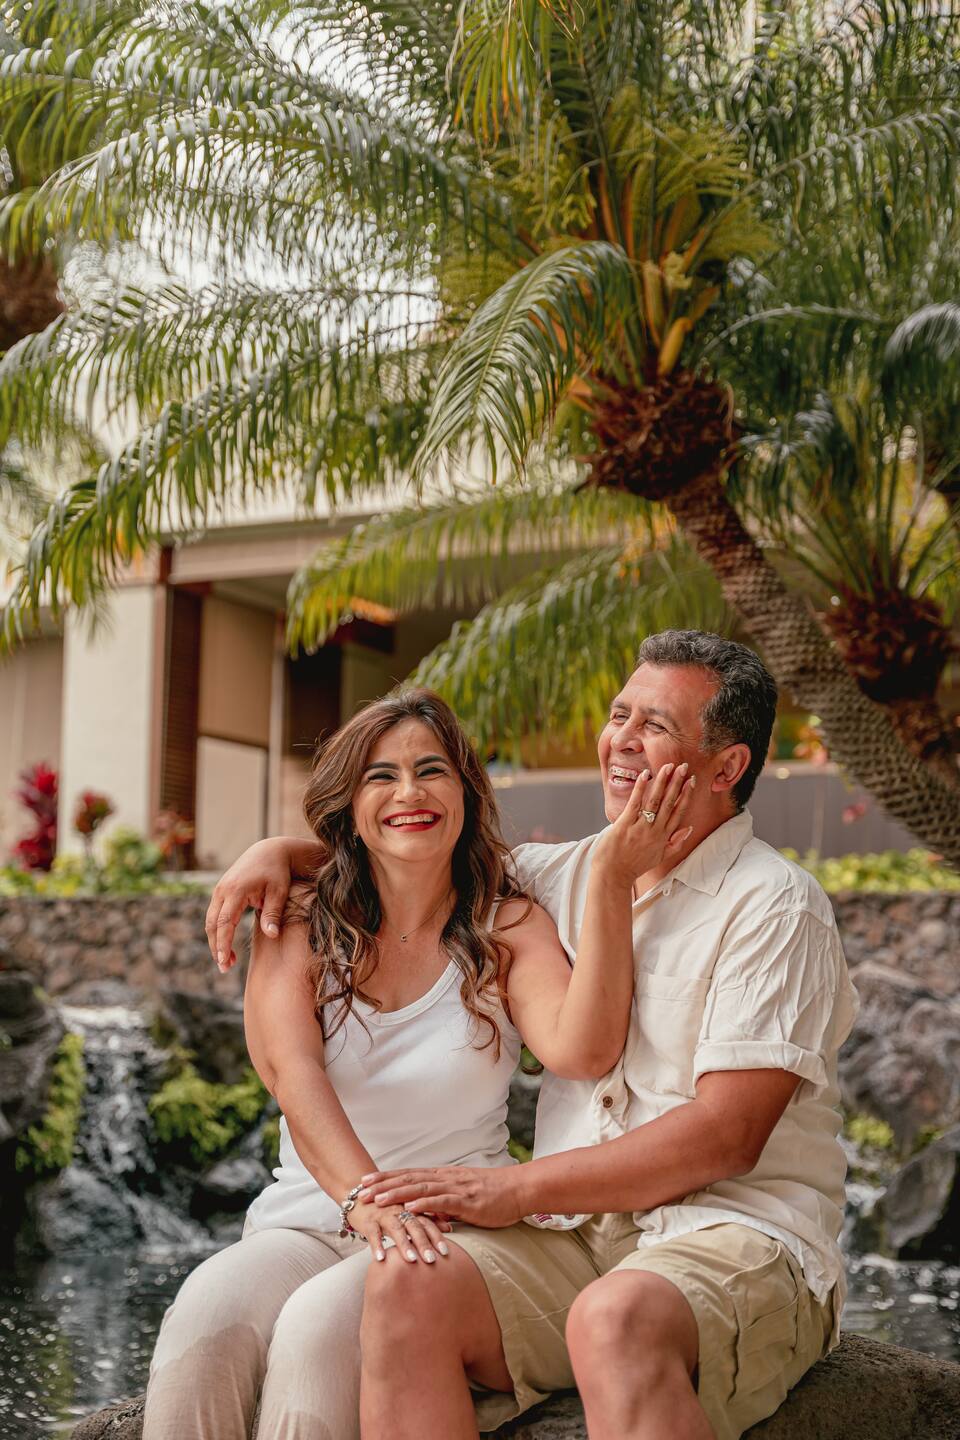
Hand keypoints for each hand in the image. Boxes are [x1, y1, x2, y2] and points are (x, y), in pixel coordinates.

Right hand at [205, 838, 295, 970]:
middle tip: (224, 968)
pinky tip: (226, 946)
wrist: (270, 850)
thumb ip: (273, 913)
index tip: (224, 962)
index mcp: (236, 890)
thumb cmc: (277, 872)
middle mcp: (222, 890)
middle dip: (216, 947)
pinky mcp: (221, 892)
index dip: (223, 943)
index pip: (224, 922)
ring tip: (227, 962)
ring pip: (210, 921)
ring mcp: (219, 890)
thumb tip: (272, 935)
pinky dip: (218, 931)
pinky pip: (214, 915)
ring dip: (216, 942)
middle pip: (212, 924)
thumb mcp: (279, 892)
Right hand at [348, 1197, 452, 1264]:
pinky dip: (376, 1245)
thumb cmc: (388, 1207)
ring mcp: (384, 1214)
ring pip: (396, 1228)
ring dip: (404, 1244)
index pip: (428, 1221)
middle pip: (414, 1225)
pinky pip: (372, 1233)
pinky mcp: (368, 1220)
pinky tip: (381, 1258)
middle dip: (424, 1242)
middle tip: (431, 1260)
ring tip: (412, 1260)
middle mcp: (400, 1210)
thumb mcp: (408, 1211)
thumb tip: (449, 1227)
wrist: (360, 1195)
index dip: (437, 1236)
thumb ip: (428, 1218)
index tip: (446, 1253)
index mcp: (412, 1208)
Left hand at [359, 1166, 524, 1229]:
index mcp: (443, 1177)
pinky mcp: (467, 1201)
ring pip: (421, 1188)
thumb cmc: (493, 1195)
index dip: (386, 1178)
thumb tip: (426, 1213)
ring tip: (378, 1199)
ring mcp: (456, 1188)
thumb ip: (444, 1203)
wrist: (518, 1190)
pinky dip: (424, 1204)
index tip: (366, 1182)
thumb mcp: (463, 1198)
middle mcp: (445, 1178)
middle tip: (361, 1190)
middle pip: (409, 1179)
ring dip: (397, 1193)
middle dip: (384, 1184)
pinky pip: (442, 1201)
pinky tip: (410, 1208)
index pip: (409, 1175)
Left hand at [594, 762, 694, 888]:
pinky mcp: (624, 825)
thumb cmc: (634, 866)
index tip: (692, 780)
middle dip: (677, 783)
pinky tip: (645, 775)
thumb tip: (688, 828)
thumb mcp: (660, 858)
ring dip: (663, 782)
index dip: (686, 795)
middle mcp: (655, 831)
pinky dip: (640, 788)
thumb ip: (675, 843)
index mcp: (663, 837)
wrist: (613, 876)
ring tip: (669, 766)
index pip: (679, 812)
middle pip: (670, 803)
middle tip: (684, 766)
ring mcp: (640, 827)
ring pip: (655, 801)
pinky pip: (635, 803)